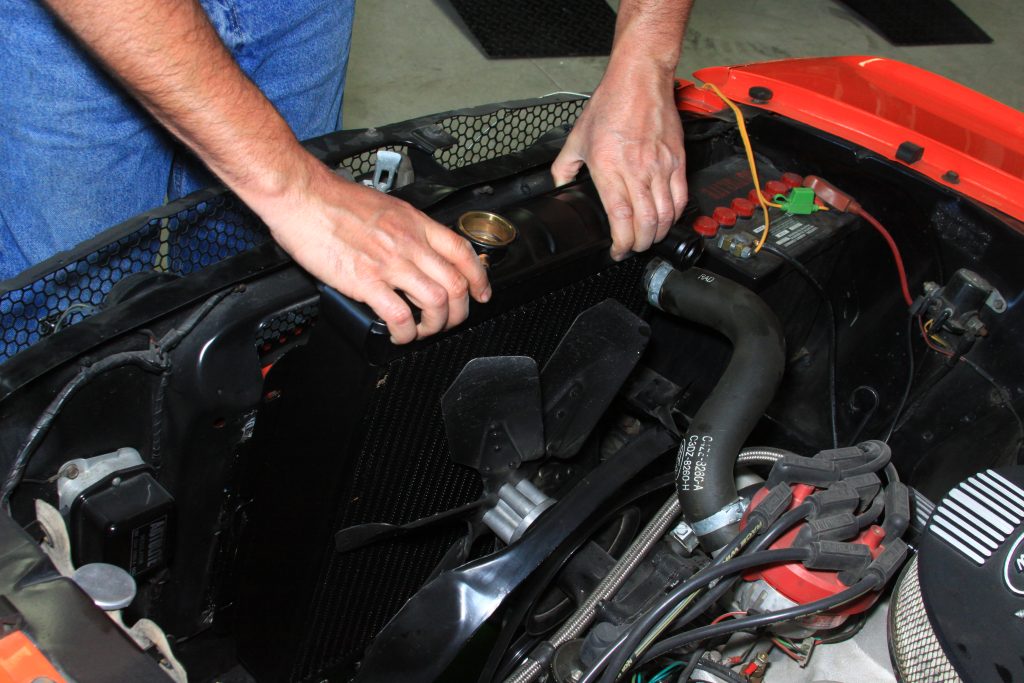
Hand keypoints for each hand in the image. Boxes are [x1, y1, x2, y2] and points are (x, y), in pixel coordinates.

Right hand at [252, 161, 490, 343]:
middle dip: (459, 311)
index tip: (480, 292)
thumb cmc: (333, 199)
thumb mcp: (384, 207)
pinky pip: (400, 315)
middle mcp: (409, 242)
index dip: (478, 277)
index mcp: (415, 223)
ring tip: (422, 331)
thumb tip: (411, 250)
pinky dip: (405, 333)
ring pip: (436, 303)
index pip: (462, 251)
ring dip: (435, 325)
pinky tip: (398, 335)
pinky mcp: (366, 281)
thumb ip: (403, 229)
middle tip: (449, 321)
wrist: (302, 194)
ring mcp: (390, 263)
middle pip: (455, 283)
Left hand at [552, 63, 686, 260]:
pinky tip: (666, 219)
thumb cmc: (610, 105)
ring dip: (657, 233)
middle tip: (633, 248)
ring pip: (665, 214)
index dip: (622, 242)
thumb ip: (564, 166)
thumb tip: (559, 184)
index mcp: (609, 168)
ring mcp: (660, 166)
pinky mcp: (677, 159)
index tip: (617, 251)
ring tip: (648, 238)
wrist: (639, 80)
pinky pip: (680, 196)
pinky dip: (674, 214)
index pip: (621, 217)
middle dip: (640, 244)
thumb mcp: (577, 138)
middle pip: (646, 223)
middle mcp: (637, 171)